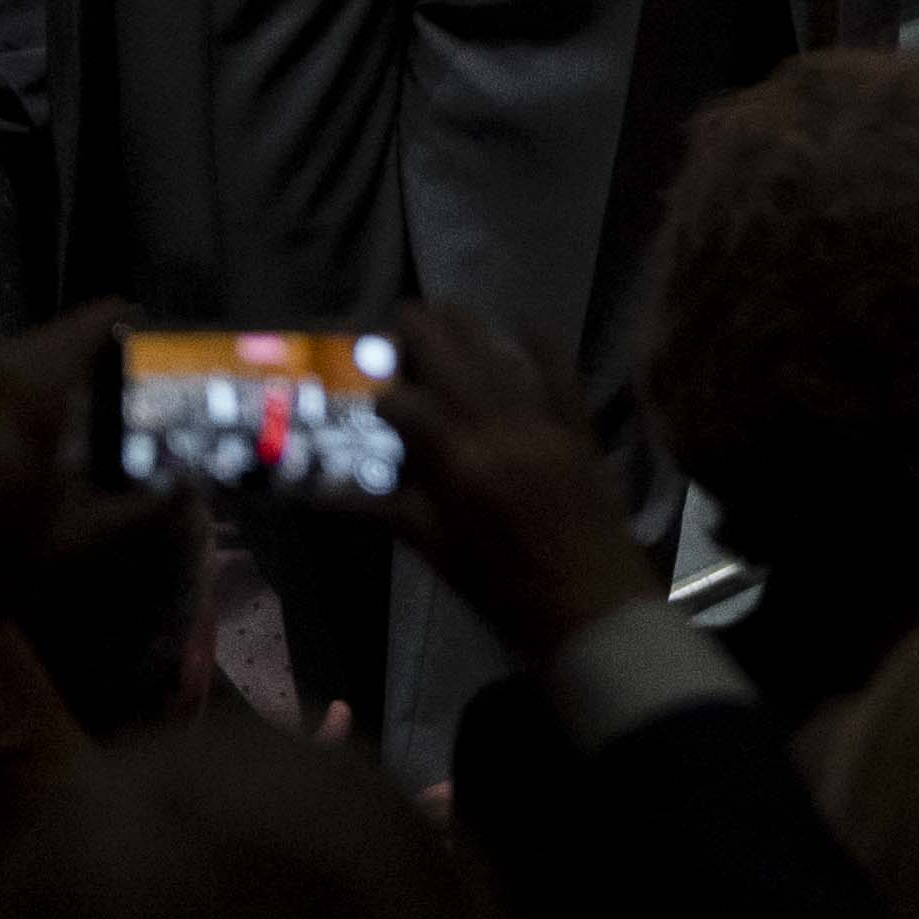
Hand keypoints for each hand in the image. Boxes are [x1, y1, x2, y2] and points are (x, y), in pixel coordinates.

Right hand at [374, 302, 659, 659]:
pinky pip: (562, 373)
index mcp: (463, 468)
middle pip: (457, 364)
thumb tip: (325, 492)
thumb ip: (388, 510)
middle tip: (402, 312)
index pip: (411, 408)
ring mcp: (549, 426)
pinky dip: (541, 346)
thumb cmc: (506, 593)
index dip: (385, 393)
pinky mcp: (582, 429)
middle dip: (425, 332)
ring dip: (474, 329)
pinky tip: (523, 328)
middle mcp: (505, 434)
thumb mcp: (439, 553)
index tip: (369, 386)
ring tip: (447, 309)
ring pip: (504, 359)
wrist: (593, 610)